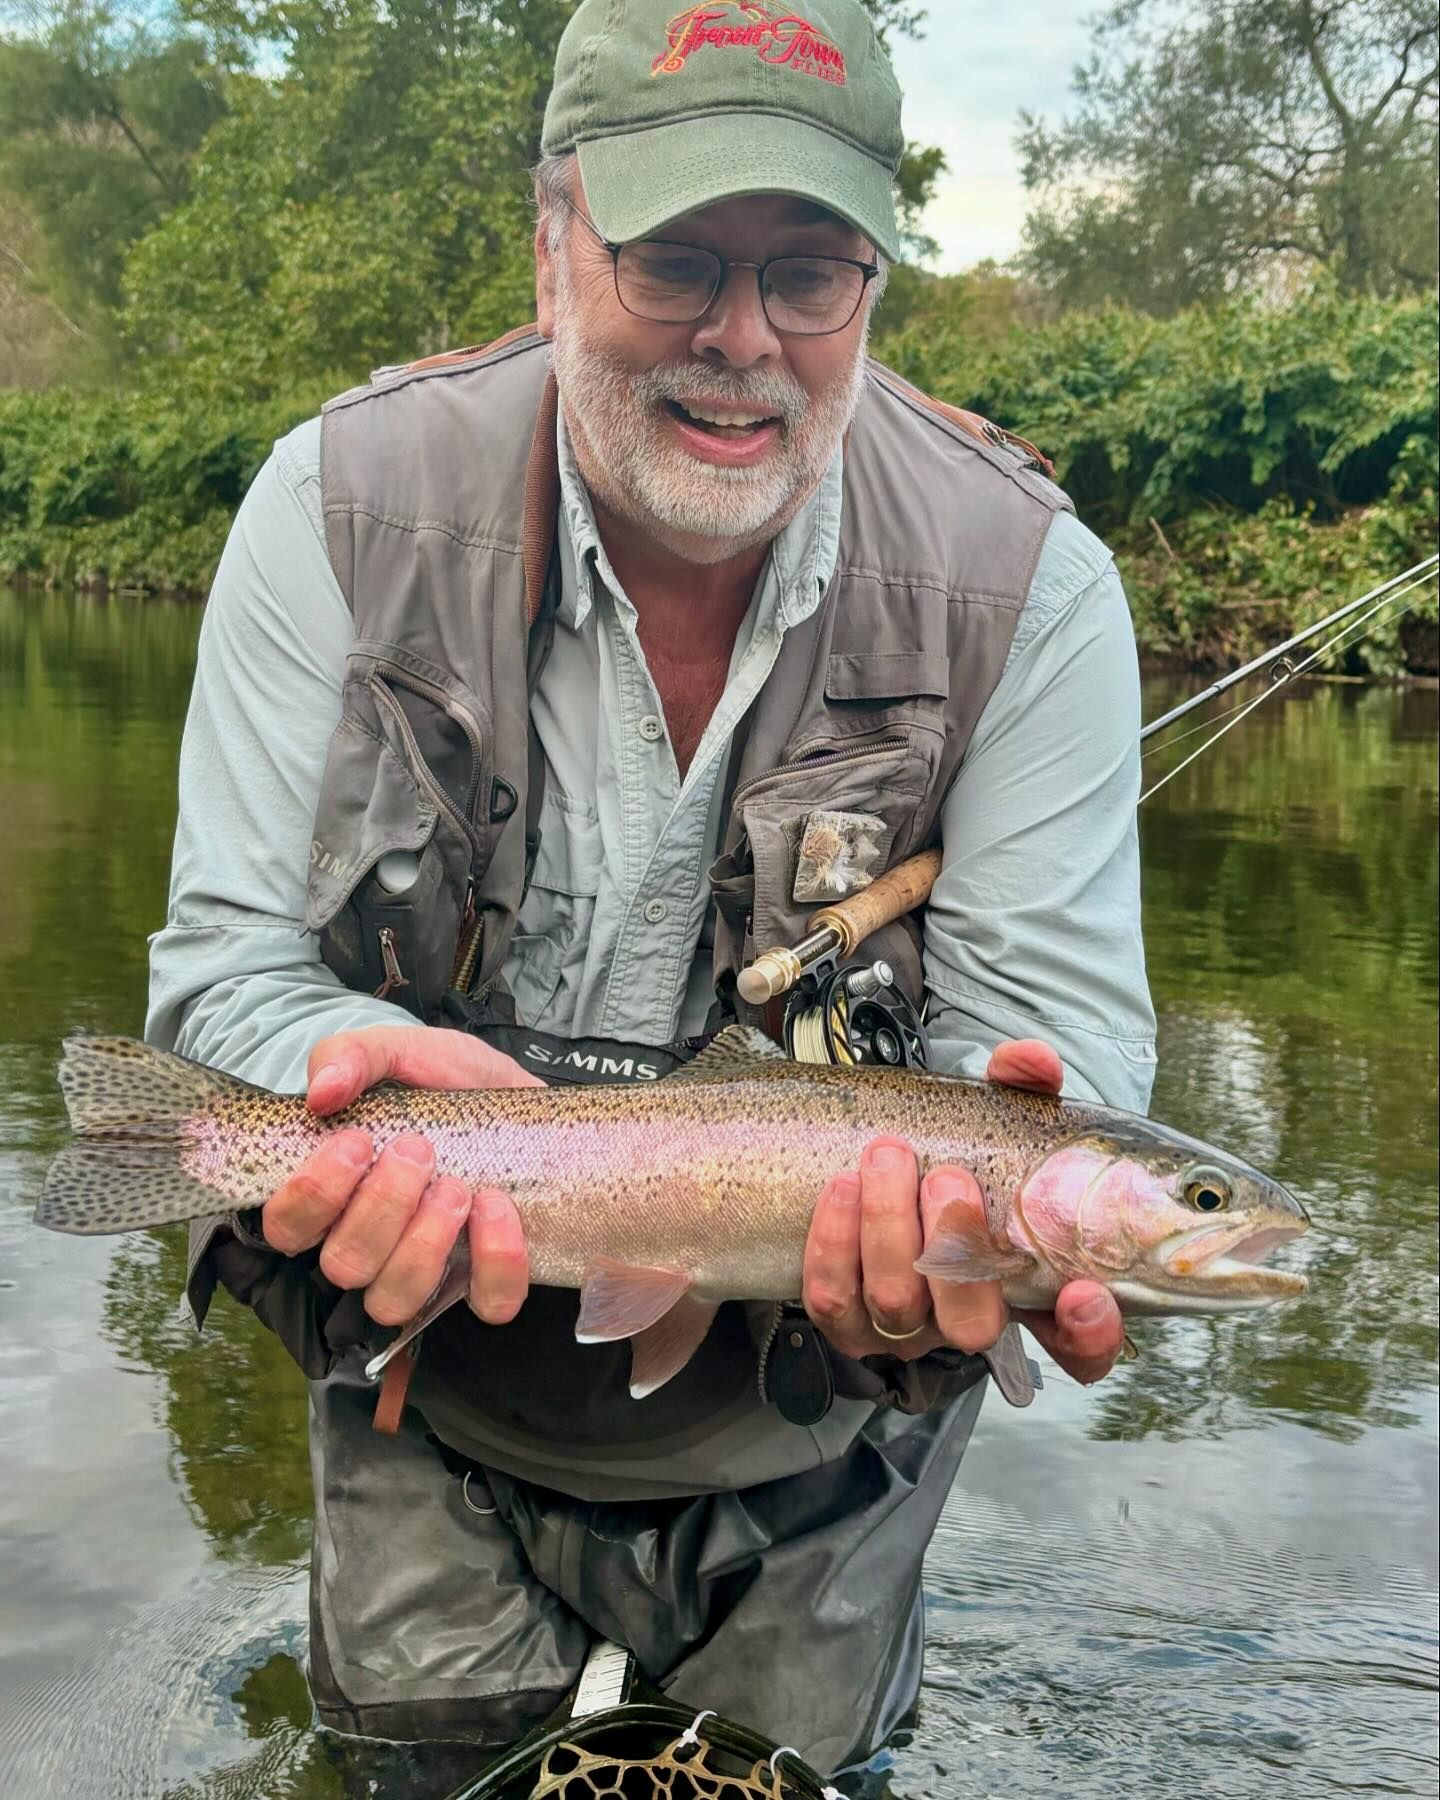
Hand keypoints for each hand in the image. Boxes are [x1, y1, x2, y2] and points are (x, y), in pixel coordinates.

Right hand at [259, 1025, 541, 1328]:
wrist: (518, 1093)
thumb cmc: (445, 1079)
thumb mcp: (401, 1050)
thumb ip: (352, 1056)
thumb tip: (321, 1093)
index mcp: (333, 1194)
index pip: (285, 1227)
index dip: (311, 1196)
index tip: (356, 1143)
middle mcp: (368, 1243)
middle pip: (343, 1265)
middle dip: (381, 1207)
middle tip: (417, 1150)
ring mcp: (425, 1270)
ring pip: (394, 1299)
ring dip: (424, 1242)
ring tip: (456, 1185)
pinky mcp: (486, 1279)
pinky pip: (486, 1304)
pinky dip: (494, 1261)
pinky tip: (497, 1208)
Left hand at [801, 1038, 1125, 1385]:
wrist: (877, 1168)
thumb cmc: (955, 1155)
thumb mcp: (997, 1119)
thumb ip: (1021, 1088)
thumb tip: (1029, 1059)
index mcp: (1028, 1287)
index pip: (1081, 1345)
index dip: (1090, 1333)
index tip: (1083, 1294)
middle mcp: (968, 1319)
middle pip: (971, 1323)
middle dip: (956, 1243)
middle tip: (947, 1175)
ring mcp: (904, 1327)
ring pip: (896, 1304)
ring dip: (888, 1227)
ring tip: (886, 1157)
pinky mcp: (843, 1320)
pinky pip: (832, 1299)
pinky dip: (835, 1244)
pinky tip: (840, 1189)